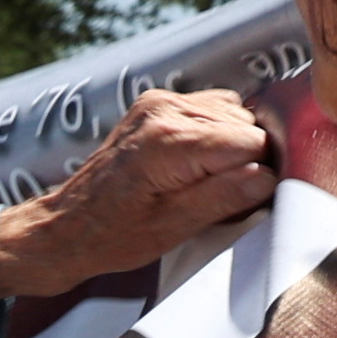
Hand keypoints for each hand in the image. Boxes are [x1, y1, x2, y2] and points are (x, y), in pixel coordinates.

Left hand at [0, 88, 280, 311]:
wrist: (68, 226)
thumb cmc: (113, 236)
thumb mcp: (173, 228)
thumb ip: (223, 197)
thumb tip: (269, 176)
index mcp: (168, 141)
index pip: (251, 142)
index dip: (259, 174)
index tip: (244, 201)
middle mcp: (164, 109)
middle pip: (246, 126)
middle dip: (247, 161)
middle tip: (219, 197)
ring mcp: (160, 101)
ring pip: (235, 116)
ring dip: (234, 149)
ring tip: (203, 182)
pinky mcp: (157, 103)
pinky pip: (214, 110)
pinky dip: (218, 136)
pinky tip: (198, 164)